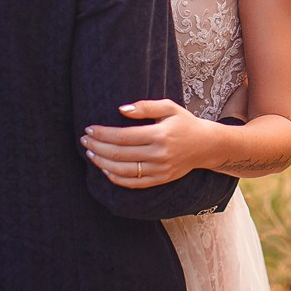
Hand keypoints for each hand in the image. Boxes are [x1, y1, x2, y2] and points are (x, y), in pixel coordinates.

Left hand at [81, 99, 214, 188]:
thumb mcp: (169, 107)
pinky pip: (133, 183)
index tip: (89, 129)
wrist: (206, 145)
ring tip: (90, 153)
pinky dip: (115, 178)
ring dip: (102, 163)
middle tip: (84, 140)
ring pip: (123, 171)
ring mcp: (159, 170)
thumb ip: (145, 107)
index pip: (123, 136)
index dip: (103, 133)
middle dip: (98, 147)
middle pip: (120, 154)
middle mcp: (159, 154)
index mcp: (160, 134)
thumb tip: (120, 109)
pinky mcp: (160, 180)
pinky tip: (105, 169)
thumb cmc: (184, 123)